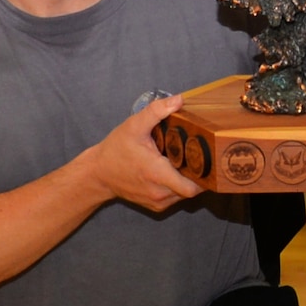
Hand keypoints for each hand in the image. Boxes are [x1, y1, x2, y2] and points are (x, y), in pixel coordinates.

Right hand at [102, 95, 202, 211]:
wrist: (98, 174)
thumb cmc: (115, 150)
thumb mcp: (134, 126)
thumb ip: (156, 111)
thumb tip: (179, 100)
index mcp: (157, 174)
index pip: (192, 187)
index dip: (204, 176)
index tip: (207, 160)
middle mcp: (159, 192)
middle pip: (192, 189)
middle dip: (198, 174)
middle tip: (198, 157)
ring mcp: (158, 202)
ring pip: (184, 194)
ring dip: (187, 180)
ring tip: (184, 163)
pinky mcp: (155, 206)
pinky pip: (175, 198)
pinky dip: (178, 186)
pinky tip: (172, 171)